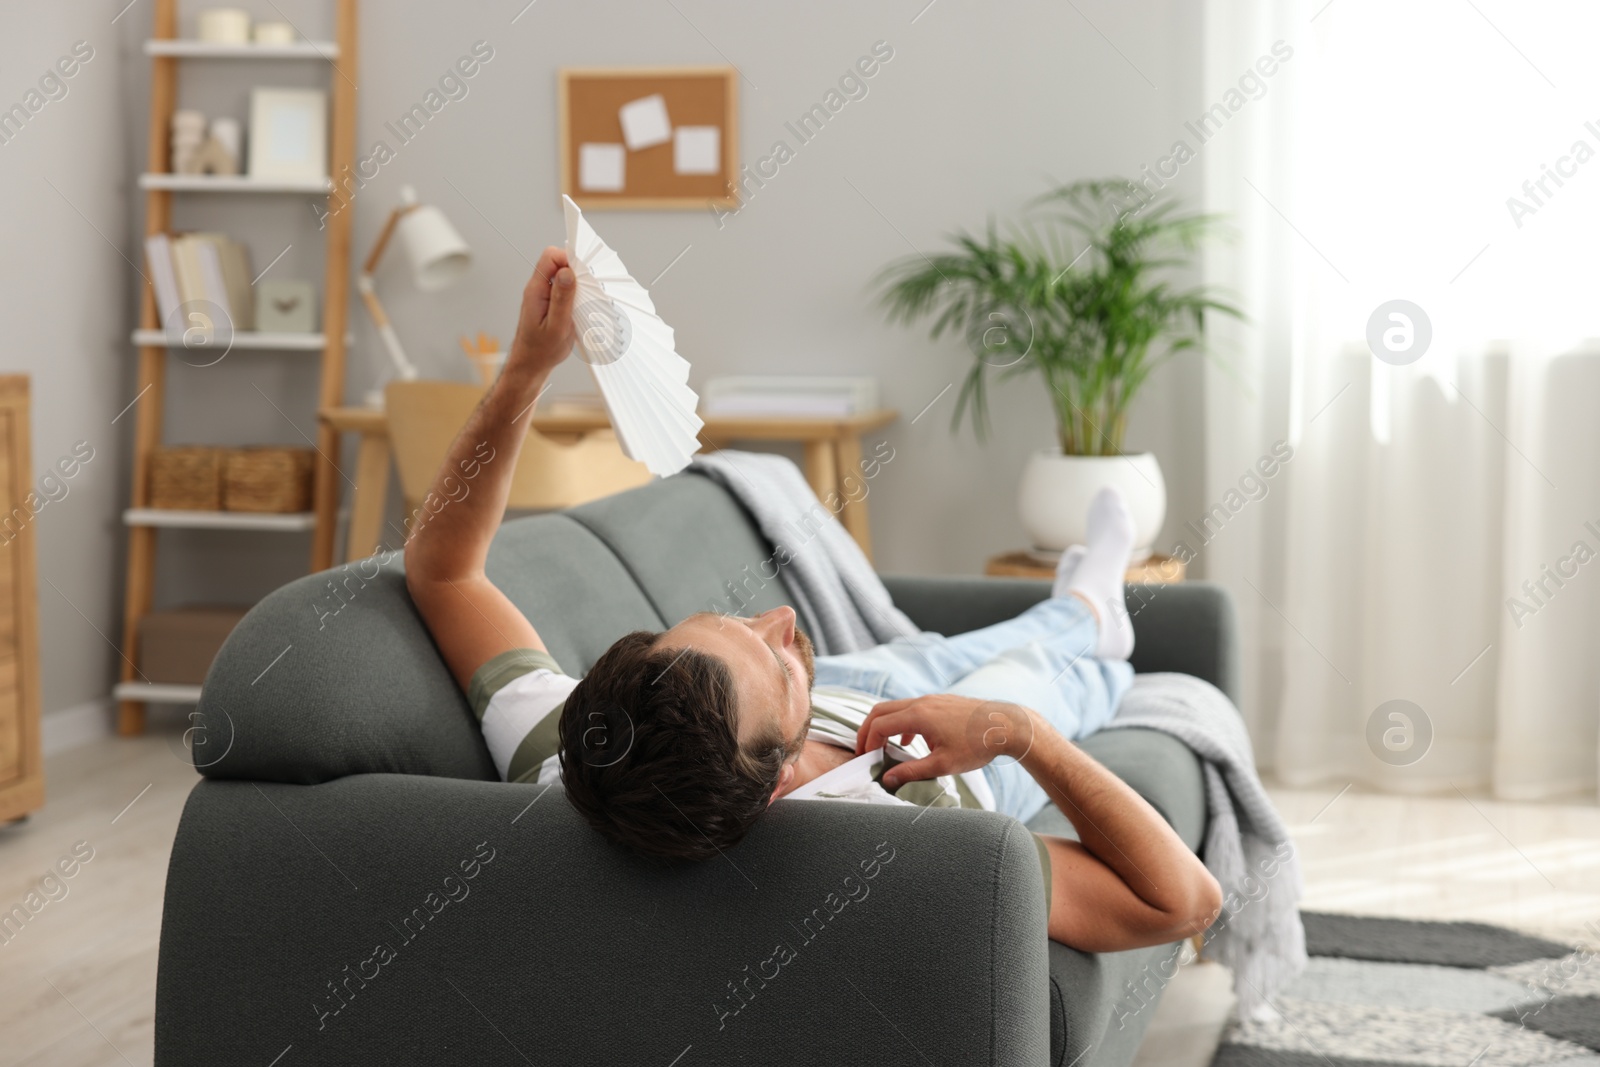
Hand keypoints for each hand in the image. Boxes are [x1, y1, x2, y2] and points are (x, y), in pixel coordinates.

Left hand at [506, 246, 576, 378]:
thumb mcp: (556, 326)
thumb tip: (567, 272)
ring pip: (564, 276)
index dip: (569, 260)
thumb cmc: (541, 350)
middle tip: (587, 291)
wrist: (532, 364)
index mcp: (536, 290)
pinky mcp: (552, 301)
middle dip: (577, 272)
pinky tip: (582, 309)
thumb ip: (561, 298)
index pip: (551, 257)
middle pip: (559, 263)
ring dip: (578, 285)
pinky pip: (565, 289)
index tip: (584, 274)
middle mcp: (539, 288)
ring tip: (585, 302)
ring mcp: (545, 294)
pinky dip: (577, 294)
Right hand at [855, 694, 1039, 788]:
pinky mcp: (941, 702)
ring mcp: (932, 699)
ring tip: (882, 748)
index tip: (865, 759)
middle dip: (867, 730)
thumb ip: (912, 772)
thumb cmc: (977, 746)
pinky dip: (901, 722)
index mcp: (918, 716)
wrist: (1007, 726)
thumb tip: (887, 780)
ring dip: (884, 726)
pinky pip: (911, 708)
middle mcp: (921, 702)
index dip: (866, 742)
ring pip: (896, 708)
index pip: (878, 725)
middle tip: (863, 751)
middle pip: (881, 711)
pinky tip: (909, 741)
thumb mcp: (943, 765)